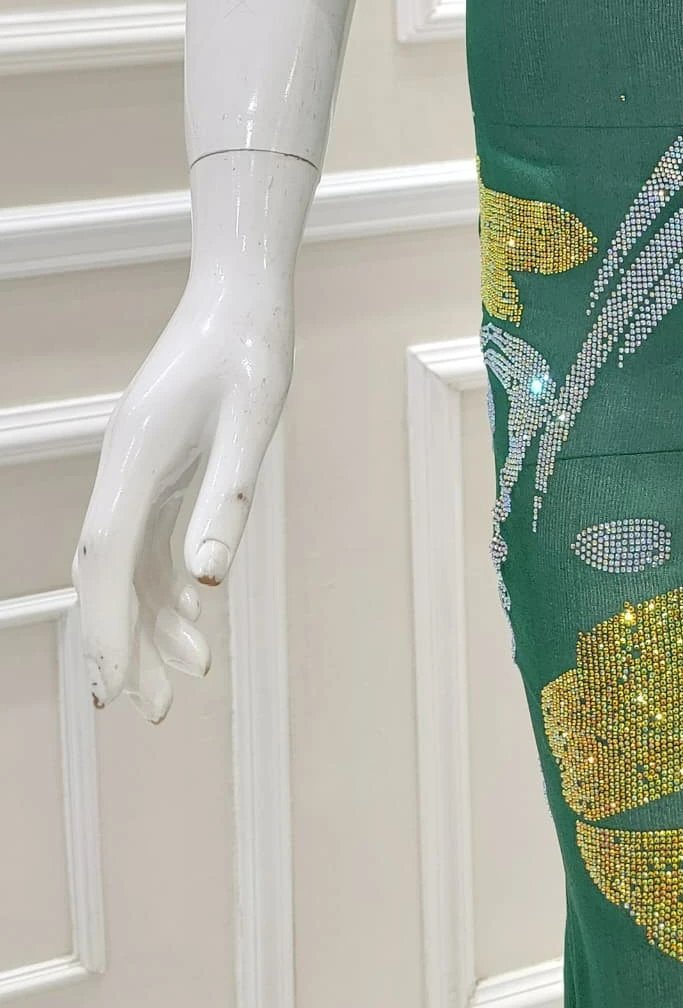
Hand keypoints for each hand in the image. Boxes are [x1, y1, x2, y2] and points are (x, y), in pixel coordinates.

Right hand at [73, 255, 293, 719]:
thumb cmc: (251, 352)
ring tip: (186, 677)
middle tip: (148, 710)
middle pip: (105, 572)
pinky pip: (151, 540)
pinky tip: (195, 622)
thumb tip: (206, 581)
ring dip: (148, 623)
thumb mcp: (252, 423)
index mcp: (136, 457)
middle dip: (120, 644)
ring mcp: (137, 469)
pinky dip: (166, 585)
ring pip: (126, 564)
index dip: (107, 627)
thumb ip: (227, 500)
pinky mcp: (158, 469)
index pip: (106, 558)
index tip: (115, 688)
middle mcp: (124, 467)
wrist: (242, 297)